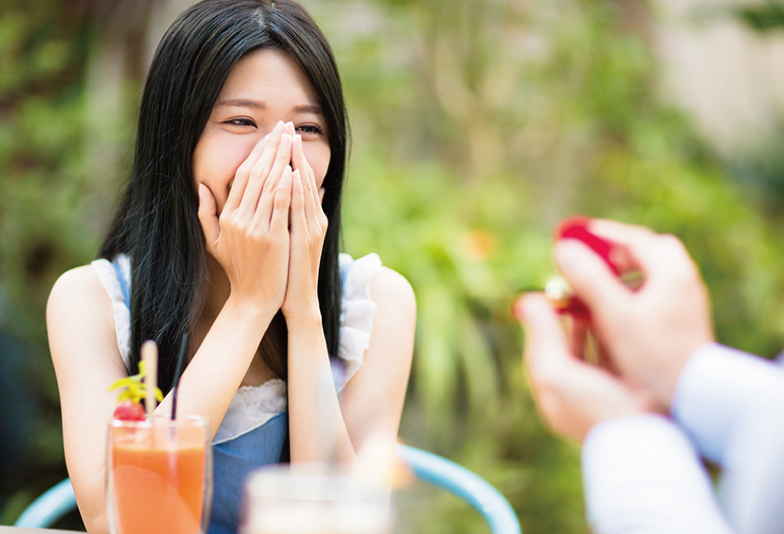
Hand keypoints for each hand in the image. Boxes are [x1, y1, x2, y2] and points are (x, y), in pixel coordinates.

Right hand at [198, 121, 293, 311]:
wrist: (252, 300)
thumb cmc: (239, 271)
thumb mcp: (215, 242)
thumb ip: (205, 214)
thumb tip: (200, 186)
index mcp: (227, 216)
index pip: (242, 175)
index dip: (257, 153)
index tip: (270, 135)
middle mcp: (238, 219)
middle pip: (255, 174)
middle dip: (271, 147)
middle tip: (284, 127)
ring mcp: (254, 228)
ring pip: (268, 185)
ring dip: (281, 159)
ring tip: (292, 139)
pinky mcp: (272, 239)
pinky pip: (279, 206)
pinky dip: (286, 186)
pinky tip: (293, 169)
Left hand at [281, 124, 327, 320]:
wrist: (298, 299)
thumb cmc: (291, 271)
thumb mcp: (296, 239)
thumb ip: (302, 215)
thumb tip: (310, 192)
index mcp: (309, 217)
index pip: (300, 179)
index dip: (293, 156)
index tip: (284, 135)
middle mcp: (313, 218)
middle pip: (304, 178)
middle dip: (295, 152)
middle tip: (288, 126)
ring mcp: (311, 227)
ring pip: (304, 190)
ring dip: (297, 164)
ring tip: (290, 141)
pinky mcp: (306, 238)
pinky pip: (300, 210)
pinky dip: (296, 191)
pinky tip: (290, 174)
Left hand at [516, 293, 659, 442]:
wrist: (644, 440)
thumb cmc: (595, 409)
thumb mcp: (557, 373)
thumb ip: (541, 336)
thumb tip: (522, 302)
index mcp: (552, 391)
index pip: (541, 347)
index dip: (544, 319)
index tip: (551, 292)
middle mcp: (575, 391)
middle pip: (567, 346)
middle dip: (570, 318)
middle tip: (576, 289)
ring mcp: (602, 390)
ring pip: (592, 347)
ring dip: (594, 323)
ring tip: (598, 296)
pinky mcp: (627, 387)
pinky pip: (616, 353)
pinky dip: (615, 334)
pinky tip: (622, 314)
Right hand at [555, 219, 714, 408]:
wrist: (692, 404)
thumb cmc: (654, 360)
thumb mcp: (615, 317)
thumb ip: (588, 280)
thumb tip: (562, 249)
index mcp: (672, 274)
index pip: (636, 239)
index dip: (602, 235)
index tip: (574, 235)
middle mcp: (685, 284)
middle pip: (648, 254)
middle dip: (615, 253)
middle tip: (587, 258)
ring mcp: (687, 306)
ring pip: (651, 277)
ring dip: (622, 275)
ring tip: (595, 286)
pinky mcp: (683, 327)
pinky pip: (654, 297)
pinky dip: (630, 295)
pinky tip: (612, 315)